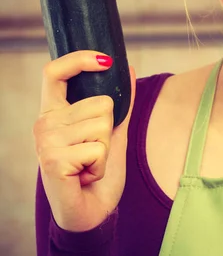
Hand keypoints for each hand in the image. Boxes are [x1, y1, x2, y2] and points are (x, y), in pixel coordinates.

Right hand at [33, 51, 135, 231]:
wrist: (89, 211)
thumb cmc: (97, 172)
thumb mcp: (112, 132)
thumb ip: (120, 103)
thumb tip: (130, 69)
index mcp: (54, 112)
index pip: (54, 72)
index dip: (79, 59)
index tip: (105, 59)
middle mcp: (44, 123)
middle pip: (101, 103)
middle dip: (109, 130)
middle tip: (93, 152)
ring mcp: (45, 141)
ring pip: (103, 125)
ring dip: (106, 149)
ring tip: (89, 164)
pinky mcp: (52, 160)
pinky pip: (98, 148)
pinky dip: (101, 165)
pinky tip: (86, 176)